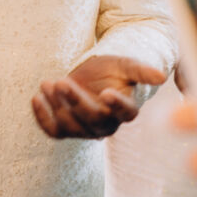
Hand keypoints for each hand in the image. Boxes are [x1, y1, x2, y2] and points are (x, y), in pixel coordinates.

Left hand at [31, 55, 166, 138]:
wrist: (94, 74)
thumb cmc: (113, 69)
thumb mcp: (126, 64)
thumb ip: (141, 70)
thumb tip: (161, 76)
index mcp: (126, 110)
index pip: (125, 112)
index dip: (117, 104)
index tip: (107, 92)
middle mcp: (108, 125)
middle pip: (92, 118)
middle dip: (75, 100)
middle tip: (61, 81)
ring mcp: (86, 130)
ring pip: (71, 126)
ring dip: (56, 106)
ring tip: (47, 83)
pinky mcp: (67, 129)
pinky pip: (53, 131)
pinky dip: (42, 118)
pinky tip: (35, 98)